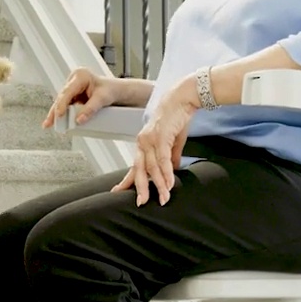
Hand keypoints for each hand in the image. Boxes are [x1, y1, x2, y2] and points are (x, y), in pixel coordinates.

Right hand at [43, 67, 120, 129]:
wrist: (117, 91)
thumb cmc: (112, 91)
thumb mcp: (103, 99)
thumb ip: (90, 109)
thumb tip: (79, 120)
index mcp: (80, 75)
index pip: (68, 91)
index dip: (62, 104)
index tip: (59, 115)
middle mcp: (74, 80)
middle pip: (62, 97)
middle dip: (55, 110)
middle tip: (49, 123)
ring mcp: (73, 87)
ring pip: (62, 102)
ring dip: (56, 113)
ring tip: (50, 124)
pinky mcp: (74, 95)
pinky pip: (66, 105)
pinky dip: (62, 114)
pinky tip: (56, 121)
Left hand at [112, 77, 198, 205]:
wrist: (182, 98)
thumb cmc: (177, 117)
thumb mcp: (174, 141)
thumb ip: (171, 157)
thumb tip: (172, 171)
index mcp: (143, 143)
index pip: (134, 165)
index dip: (127, 180)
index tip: (119, 192)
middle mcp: (143, 142)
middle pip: (139, 169)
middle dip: (140, 188)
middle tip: (141, 203)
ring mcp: (151, 139)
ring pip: (152, 167)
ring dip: (158, 184)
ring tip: (164, 198)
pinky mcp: (161, 137)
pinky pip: (162, 159)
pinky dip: (166, 173)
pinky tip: (168, 184)